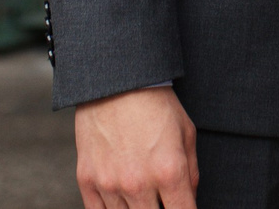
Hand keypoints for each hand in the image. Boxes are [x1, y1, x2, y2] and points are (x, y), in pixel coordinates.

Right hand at [73, 85, 197, 208]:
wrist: (115, 81)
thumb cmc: (155, 104)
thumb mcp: (186, 133)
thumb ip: (191, 174)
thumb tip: (189, 200)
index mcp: (169, 172)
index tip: (181, 207)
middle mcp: (139, 183)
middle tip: (161, 198)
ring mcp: (110, 184)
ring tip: (141, 194)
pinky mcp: (87, 181)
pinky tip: (122, 201)